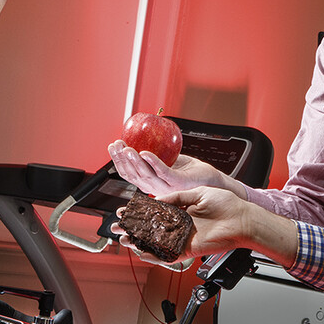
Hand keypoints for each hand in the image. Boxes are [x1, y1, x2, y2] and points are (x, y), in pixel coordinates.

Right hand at [108, 140, 227, 195]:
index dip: (118, 161)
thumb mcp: (167, 160)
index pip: (128, 174)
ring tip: (128, 148)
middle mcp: (156, 188)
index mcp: (150, 183)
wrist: (211, 179)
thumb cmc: (190, 169)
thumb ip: (154, 153)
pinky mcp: (179, 184)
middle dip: (121, 159)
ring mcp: (167, 188)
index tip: (112, 146)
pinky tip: (146, 152)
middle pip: (133, 176)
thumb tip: (139, 134)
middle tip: (116, 145)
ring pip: (145, 175)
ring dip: (134, 161)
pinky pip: (163, 173)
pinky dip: (153, 162)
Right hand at [113, 186, 253, 265]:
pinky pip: (167, 255)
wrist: (243, 219)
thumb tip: (157, 199)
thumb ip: (176, 197)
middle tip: (118, 226)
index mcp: (181, 211)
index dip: (139, 212)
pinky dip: (154, 255)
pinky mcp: (188, 250)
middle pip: (151, 229)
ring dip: (139, 242)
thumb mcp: (196, 192)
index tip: (125, 211)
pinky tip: (141, 252)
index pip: (154, 212)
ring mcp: (183, 238)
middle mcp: (180, 225)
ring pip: (155, 243)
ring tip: (124, 239)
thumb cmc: (226, 204)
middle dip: (133, 228)